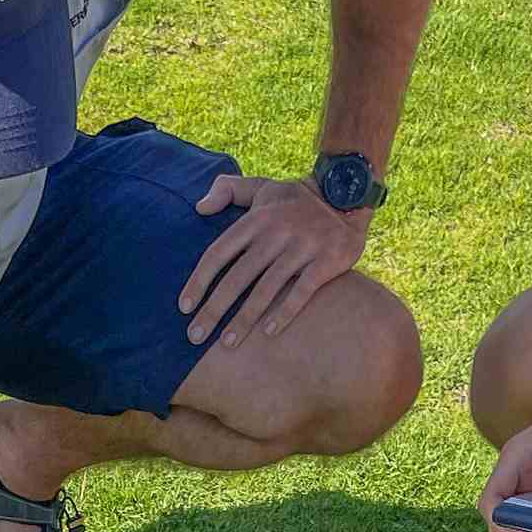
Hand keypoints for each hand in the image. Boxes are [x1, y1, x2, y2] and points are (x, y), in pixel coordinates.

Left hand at [181, 175, 368, 349]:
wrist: (347, 195)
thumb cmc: (296, 200)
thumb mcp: (263, 187)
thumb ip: (229, 191)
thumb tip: (199, 208)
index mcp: (257, 218)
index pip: (219, 252)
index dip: (200, 281)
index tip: (184, 307)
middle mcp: (277, 231)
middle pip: (238, 276)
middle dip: (214, 309)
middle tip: (195, 336)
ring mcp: (303, 245)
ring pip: (267, 288)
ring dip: (244, 318)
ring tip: (227, 343)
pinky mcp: (326, 259)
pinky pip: (302, 290)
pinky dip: (285, 312)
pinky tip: (269, 333)